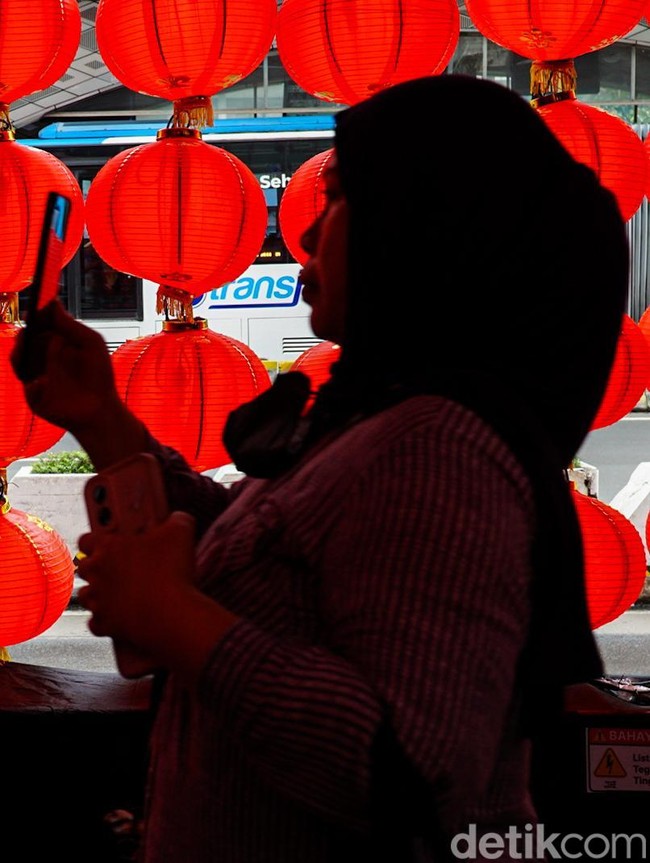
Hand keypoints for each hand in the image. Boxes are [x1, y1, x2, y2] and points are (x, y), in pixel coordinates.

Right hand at [10, 300, 118, 435]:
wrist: (101, 408)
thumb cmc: (99, 375)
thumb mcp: (91, 344)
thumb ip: (72, 325)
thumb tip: (53, 303)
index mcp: (54, 344)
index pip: (38, 326)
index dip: (35, 317)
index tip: (35, 310)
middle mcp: (41, 358)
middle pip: (24, 341)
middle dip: (25, 335)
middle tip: (29, 330)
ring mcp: (36, 377)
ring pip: (18, 361)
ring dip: (21, 354)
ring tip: (27, 349)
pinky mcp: (35, 397)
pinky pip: (29, 388)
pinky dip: (35, 386)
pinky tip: (43, 383)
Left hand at [77, 511, 197, 655]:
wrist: (170, 614)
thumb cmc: (172, 572)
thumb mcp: (181, 531)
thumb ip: (176, 519)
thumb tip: (177, 518)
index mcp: (109, 546)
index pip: (87, 538)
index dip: (96, 538)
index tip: (106, 540)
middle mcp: (98, 573)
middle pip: (83, 567)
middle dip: (96, 566)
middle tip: (116, 565)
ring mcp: (99, 600)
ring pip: (85, 595)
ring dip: (97, 592)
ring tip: (116, 590)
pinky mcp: (105, 624)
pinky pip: (96, 622)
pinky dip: (104, 620)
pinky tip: (117, 616)